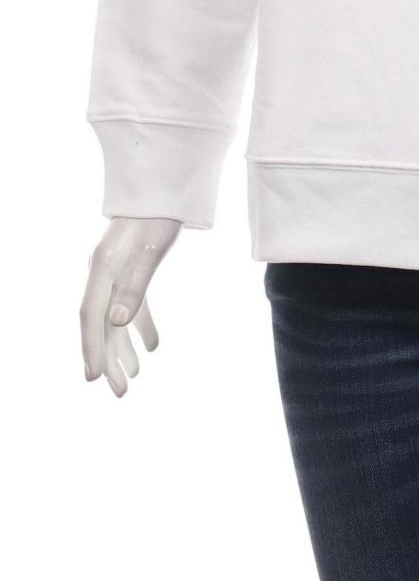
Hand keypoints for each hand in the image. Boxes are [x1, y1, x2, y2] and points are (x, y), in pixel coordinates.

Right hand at [80, 217, 178, 396]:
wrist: (165, 187)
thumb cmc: (158, 216)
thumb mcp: (151, 252)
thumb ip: (133, 286)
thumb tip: (116, 323)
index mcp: (102, 270)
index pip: (91, 318)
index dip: (92, 348)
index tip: (94, 379)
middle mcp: (103, 274)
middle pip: (102, 324)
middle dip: (109, 360)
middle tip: (120, 393)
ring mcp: (116, 273)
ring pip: (115, 320)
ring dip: (123, 349)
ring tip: (132, 379)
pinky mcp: (132, 271)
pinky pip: (132, 306)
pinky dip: (142, 327)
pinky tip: (153, 348)